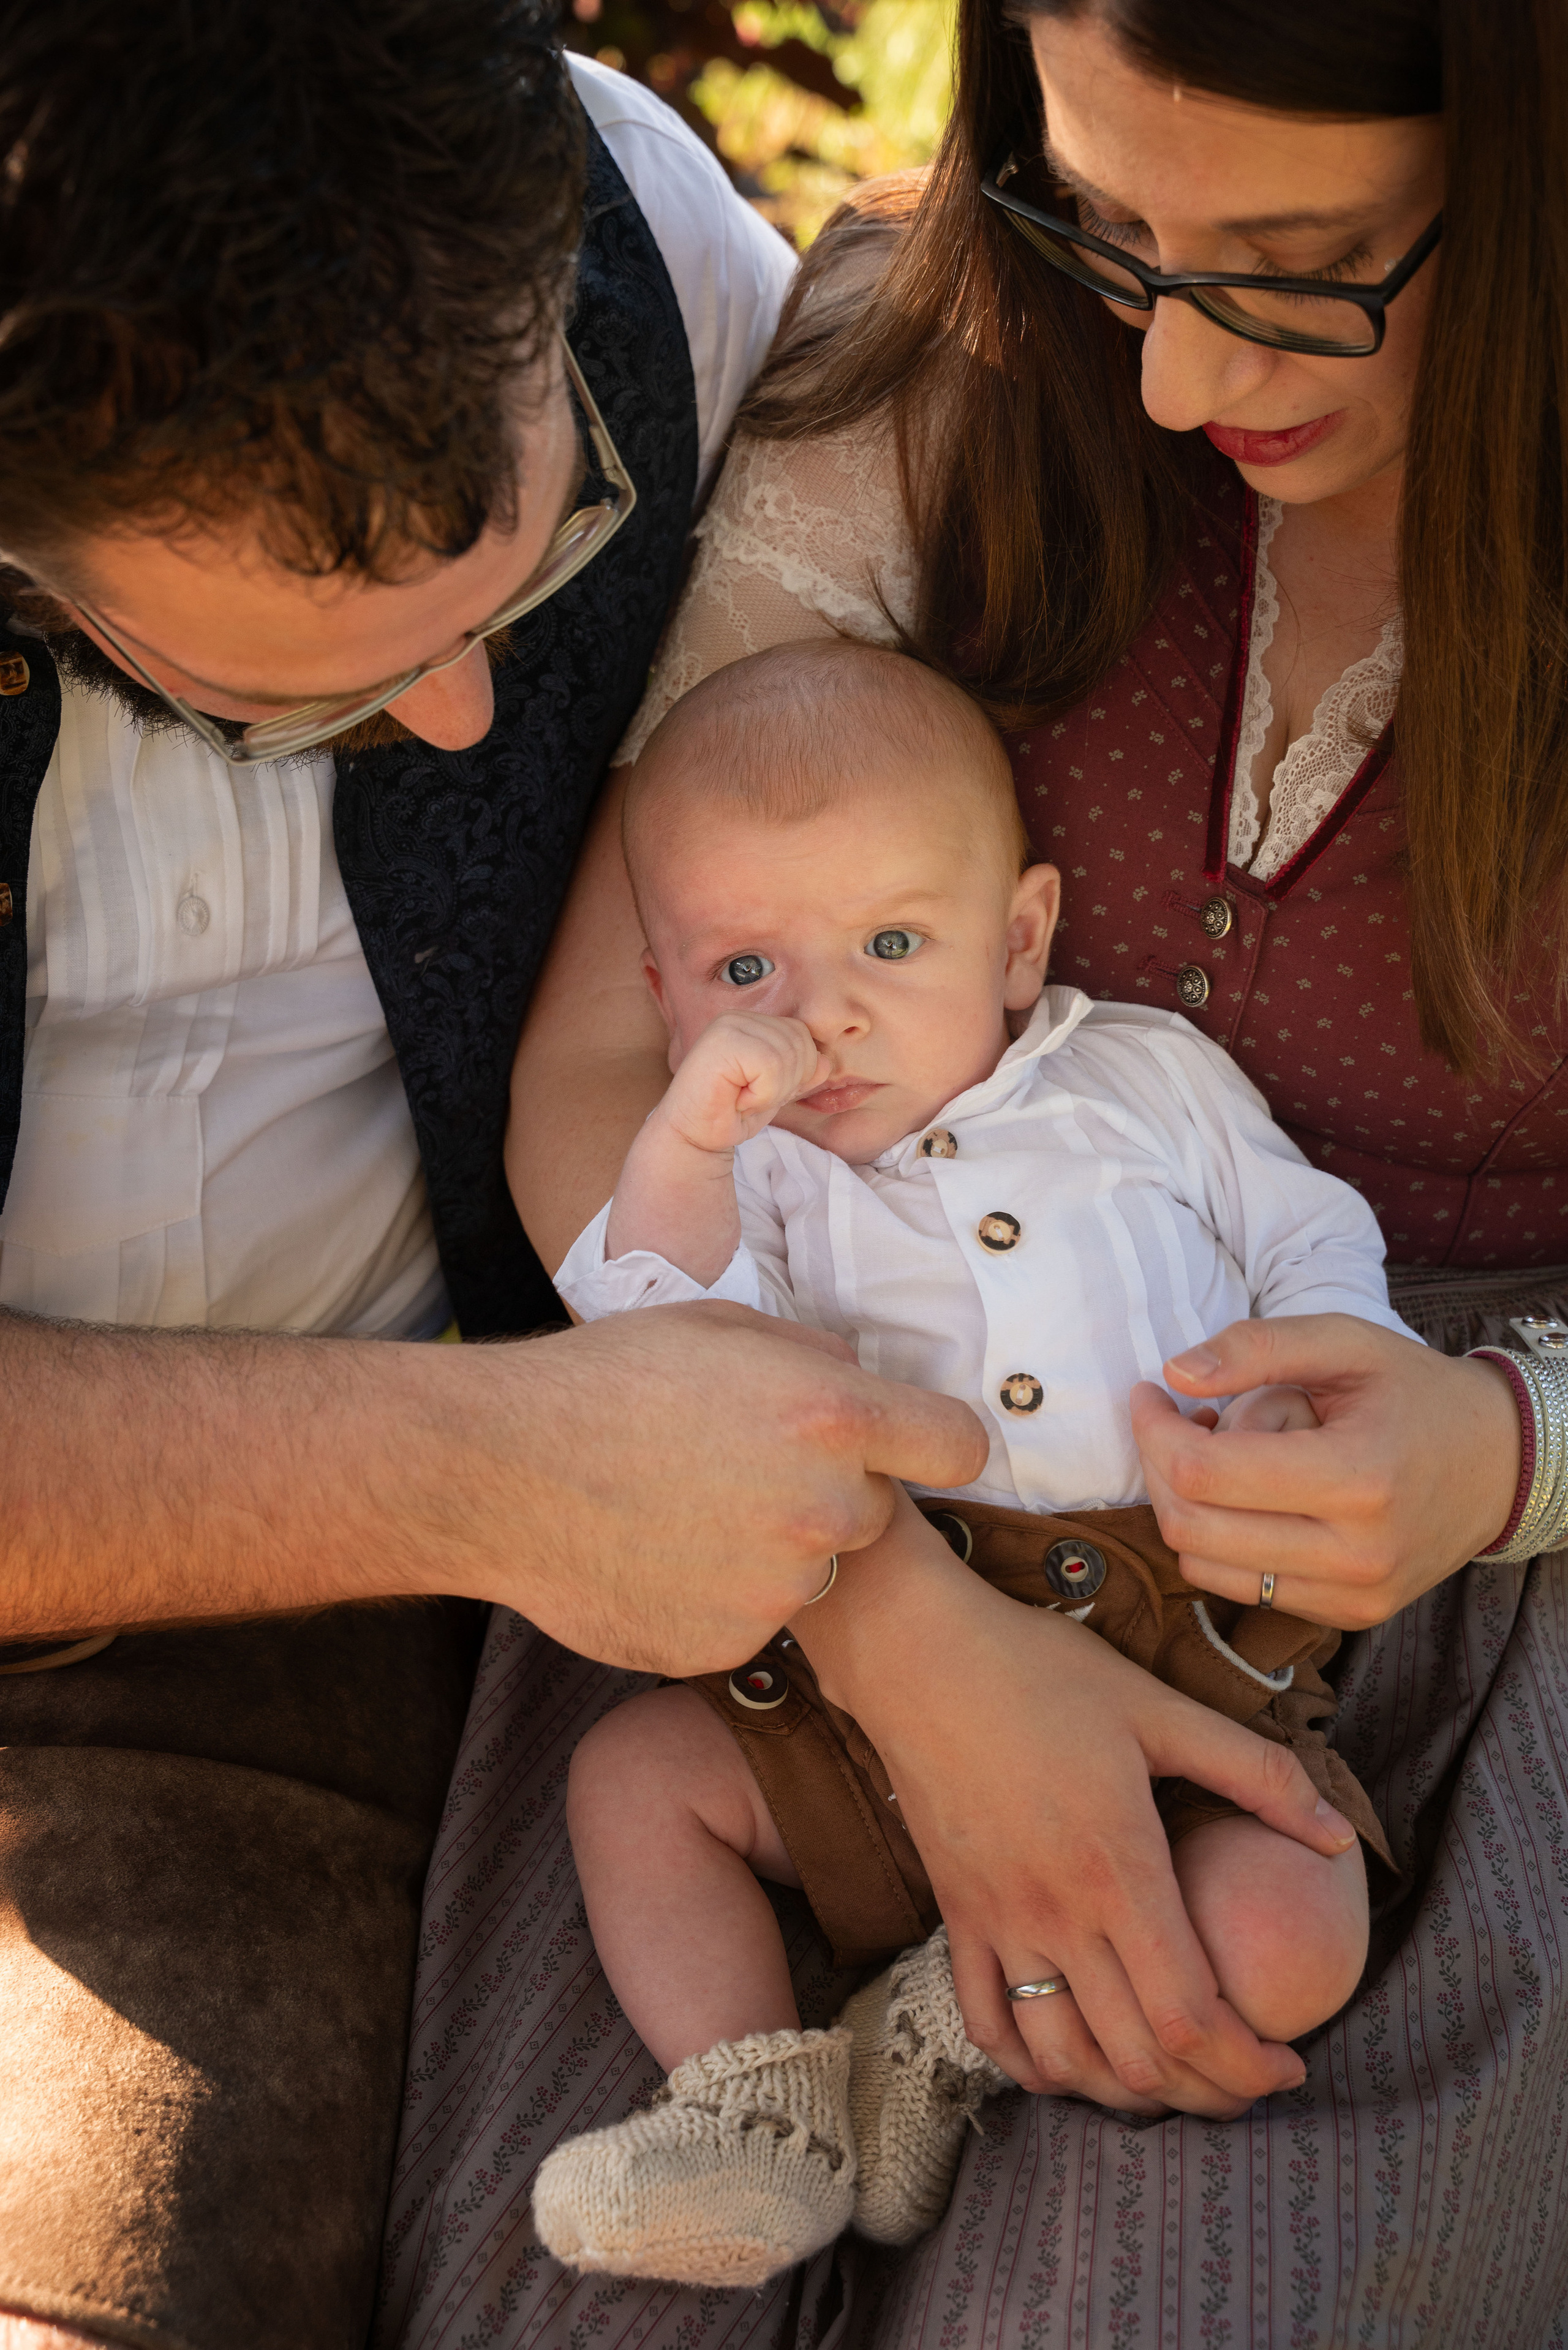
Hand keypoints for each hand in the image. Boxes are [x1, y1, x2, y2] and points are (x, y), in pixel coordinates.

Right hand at [452, 1302, 987, 1675]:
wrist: (495, 1471)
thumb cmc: (603, 1380)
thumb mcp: (717, 1326)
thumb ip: (812, 1356)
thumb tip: (861, 1378)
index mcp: (833, 1416)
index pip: (957, 1444)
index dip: (932, 1441)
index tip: (908, 1445)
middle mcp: (824, 1508)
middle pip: (874, 1511)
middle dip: (827, 1492)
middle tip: (741, 1470)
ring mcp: (779, 1589)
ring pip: (811, 1569)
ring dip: (771, 1549)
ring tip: (682, 1512)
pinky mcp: (732, 1647)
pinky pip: (754, 1620)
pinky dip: (720, 1598)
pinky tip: (658, 1558)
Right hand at [661, 1012, 825, 1153]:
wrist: (693, 1138)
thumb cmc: (731, 1114)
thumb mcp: (777, 1091)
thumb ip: (801, 1072)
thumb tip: (826, 1062)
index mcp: (751, 1022)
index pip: (801, 1034)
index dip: (795, 1071)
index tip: (761, 1091)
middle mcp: (738, 1017)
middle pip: (799, 1042)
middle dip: (786, 1082)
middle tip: (751, 1097)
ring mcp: (727, 1026)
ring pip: (787, 1055)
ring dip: (771, 1091)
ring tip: (743, 1098)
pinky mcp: (721, 1042)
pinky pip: (771, 1066)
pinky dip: (762, 1094)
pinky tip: (737, 1099)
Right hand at [793, 1495, 1356, 2117]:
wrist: (919, 1657)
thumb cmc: (1043, 1672)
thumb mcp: (1160, 1708)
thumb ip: (1258, 1775)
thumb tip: (1340, 1838)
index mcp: (1118, 1869)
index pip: (1191, 2017)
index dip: (1247, 2064)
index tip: (1289, 2063)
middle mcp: (1056, 1914)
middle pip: (1136, 2057)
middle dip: (1206, 2092)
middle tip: (1248, 2080)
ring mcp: (998, 1922)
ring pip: (1061, 2059)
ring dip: (1121, 2094)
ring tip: (1171, 2080)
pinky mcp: (956, 1917)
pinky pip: (987, 2024)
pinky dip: (1031, 2065)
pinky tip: (1070, 2060)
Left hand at [1132, 1312, 1520, 1628]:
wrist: (1500, 1464)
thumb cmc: (1416, 1392)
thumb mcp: (1345, 1341)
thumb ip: (1257, 1347)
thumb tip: (1175, 1372)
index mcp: (1357, 1476)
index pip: (1205, 1473)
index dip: (1154, 1430)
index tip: (1151, 1393)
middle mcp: (1354, 1552)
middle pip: (1191, 1526)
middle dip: (1161, 1467)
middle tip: (1179, 1420)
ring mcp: (1353, 1593)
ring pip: (1204, 1566)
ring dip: (1188, 1506)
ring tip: (1218, 1453)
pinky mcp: (1348, 1615)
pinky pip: (1241, 1589)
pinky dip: (1221, 1541)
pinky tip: (1246, 1495)